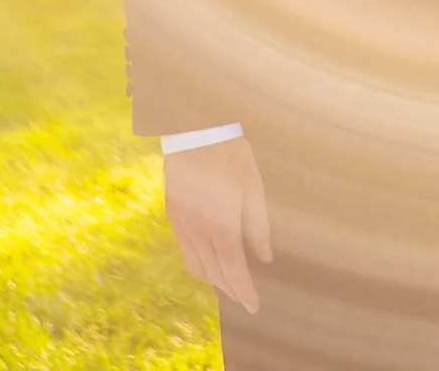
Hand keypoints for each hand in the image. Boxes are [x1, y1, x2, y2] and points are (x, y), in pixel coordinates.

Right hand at [162, 137, 272, 312]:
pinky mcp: (173, 216)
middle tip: (246, 298)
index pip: (234, 271)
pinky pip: (185, 251)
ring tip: (230, 283)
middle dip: (232, 290)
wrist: (195, 131)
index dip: (244, 292)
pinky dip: (199, 264)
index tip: (254, 306)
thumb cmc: (232, 157)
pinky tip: (210, 261)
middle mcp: (199, 232)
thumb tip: (264, 258)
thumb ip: (258, 227)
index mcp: (222, 226)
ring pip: (197, 267)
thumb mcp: (254, 189)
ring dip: (214, 279)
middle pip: (215, 274)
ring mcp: (182, 225)